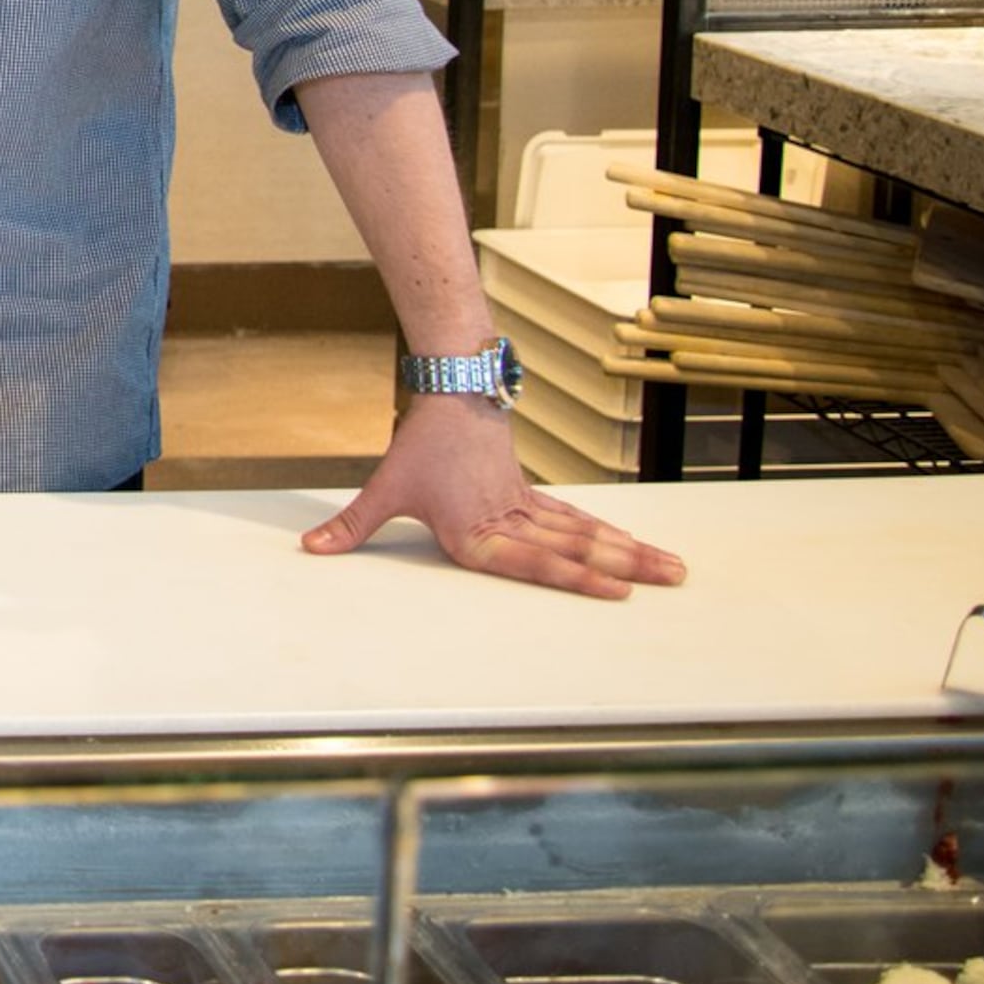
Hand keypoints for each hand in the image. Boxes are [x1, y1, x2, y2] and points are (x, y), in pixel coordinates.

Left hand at [301, 393, 687, 598]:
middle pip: (574, 548)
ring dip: (629, 551)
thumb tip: (311, 549)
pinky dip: (607, 534)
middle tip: (670, 582)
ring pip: (585, 533)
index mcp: (478, 531)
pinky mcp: (532, 494)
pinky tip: (633, 548)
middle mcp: (510, 522)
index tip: (616, 592)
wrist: (453, 391)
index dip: (575, 578)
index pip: (532, 561)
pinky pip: (576, 519)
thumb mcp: (385, 488)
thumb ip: (352, 526)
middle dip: (624, 568)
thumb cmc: (421, 444)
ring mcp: (527, 507)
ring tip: (672, 568)